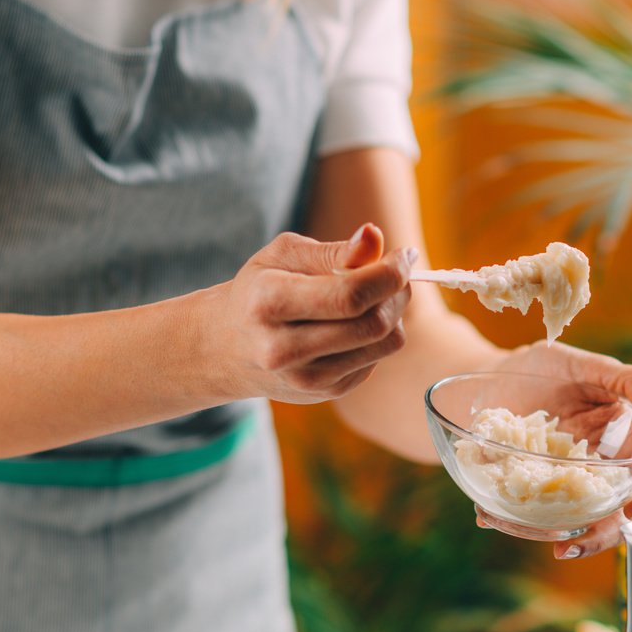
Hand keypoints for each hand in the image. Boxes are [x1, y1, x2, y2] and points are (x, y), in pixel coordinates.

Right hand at [209, 224, 413, 403]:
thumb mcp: (283, 256)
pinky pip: (376, 360)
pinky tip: (354, 324)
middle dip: (397, 293)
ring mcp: (306, 379)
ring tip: (378, 295)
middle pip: (372, 324)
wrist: (226, 348)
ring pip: (384, 345)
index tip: (405, 254)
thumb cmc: (259, 290)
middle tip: (396, 273)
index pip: (349, 295)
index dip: (389, 274)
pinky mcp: (325, 393)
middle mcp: (284, 349)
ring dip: (394, 315)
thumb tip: (375, 238)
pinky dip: (377, 337)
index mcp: (269, 303)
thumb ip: (332, 250)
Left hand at [478, 341, 631, 560]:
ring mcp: (564, 483)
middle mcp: (598, 468)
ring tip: (545, 542)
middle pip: (616, 511)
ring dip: (558, 536)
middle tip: (575, 545)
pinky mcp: (531, 490)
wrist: (489, 378)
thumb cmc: (544, 368)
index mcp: (622, 439)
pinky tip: (488, 517)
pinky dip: (511, 520)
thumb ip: (630, 381)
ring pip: (576, 522)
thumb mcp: (586, 366)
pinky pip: (530, 514)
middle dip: (602, 535)